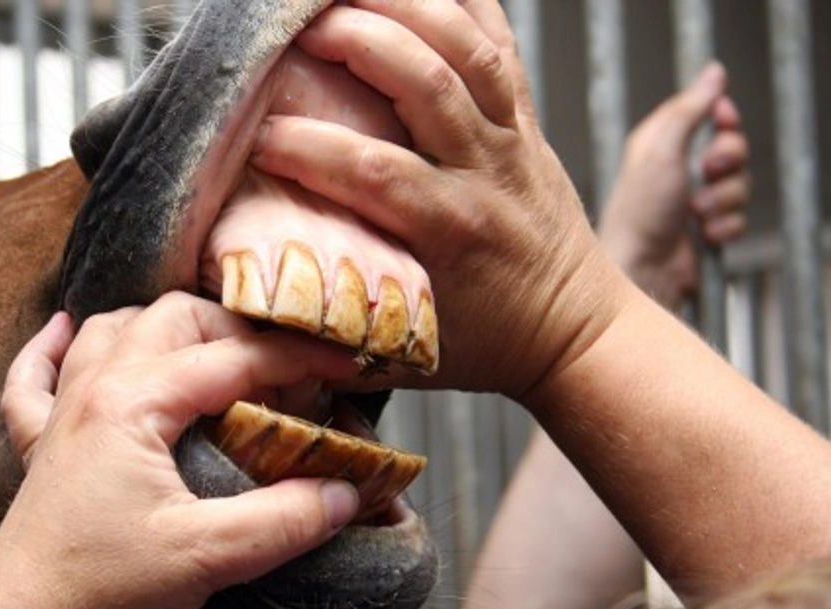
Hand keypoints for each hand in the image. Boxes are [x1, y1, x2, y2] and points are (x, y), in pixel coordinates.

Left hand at [0, 293, 360, 608]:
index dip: (297, 359)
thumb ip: (283, 520)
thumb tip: (344, 493)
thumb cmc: (102, 591)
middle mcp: (92, 391)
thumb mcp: (207, 556)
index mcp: (133, 403)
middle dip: (236, 332)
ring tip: (205, 350)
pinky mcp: (41, 449)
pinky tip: (64, 334)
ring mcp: (60, 416)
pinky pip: (34, 378)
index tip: (344, 367)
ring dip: (161, 329)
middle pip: (172, 320)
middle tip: (281, 371)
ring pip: (108, 332)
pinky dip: (53, 349)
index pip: (233, 358)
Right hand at [251, 0, 627, 396]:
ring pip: (466, 45)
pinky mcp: (527, 119)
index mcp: (452, 230)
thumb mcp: (412, 350)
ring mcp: (513, 137)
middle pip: (424, 81)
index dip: (307, 146)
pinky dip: (463, 0)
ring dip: (404, 3)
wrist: (576, 333)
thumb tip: (263, 312)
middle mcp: (487, 171)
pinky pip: (500, 41)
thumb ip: (341, 328)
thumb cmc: (488, 346)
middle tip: (296, 31)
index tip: (257, 138)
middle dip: (356, 41)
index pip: (373, 171)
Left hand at [599, 63, 750, 308]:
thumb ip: (689, 109)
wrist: (641, 269)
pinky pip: (738, 217)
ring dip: (723, 200)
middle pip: (732, 147)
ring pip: (740, 184)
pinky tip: (703, 235)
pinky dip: (724, 227)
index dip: (722, 115)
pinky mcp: (707, 228)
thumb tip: (714, 71)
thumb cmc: (639, 211)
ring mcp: (695, 200)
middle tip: (707, 171)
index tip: (723, 118)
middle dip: (728, 161)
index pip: (706, 112)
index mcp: (661, 142)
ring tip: (695, 214)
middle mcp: (678, 168)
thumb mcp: (661, 149)